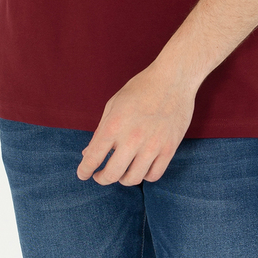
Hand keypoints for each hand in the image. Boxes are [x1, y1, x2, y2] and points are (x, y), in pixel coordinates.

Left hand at [77, 61, 198, 185]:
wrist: (174, 78)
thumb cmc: (141, 88)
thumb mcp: (114, 105)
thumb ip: (100, 131)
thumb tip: (88, 153)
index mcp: (114, 125)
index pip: (93, 158)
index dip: (84, 171)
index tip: (83, 175)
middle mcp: (132, 138)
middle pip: (112, 174)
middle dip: (101, 179)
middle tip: (100, 176)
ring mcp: (153, 145)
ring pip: (133, 179)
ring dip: (123, 179)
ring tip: (121, 172)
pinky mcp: (169, 148)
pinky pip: (154, 175)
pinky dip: (144, 176)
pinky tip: (140, 168)